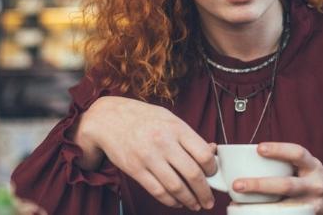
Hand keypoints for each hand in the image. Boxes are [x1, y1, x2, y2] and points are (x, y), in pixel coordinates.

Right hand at [78, 96, 216, 210]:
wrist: (109, 119)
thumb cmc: (143, 118)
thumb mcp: (169, 119)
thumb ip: (189, 136)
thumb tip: (212, 151)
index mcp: (176, 128)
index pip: (203, 154)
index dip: (212, 169)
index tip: (213, 175)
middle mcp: (164, 143)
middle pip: (192, 174)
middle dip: (205, 192)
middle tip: (209, 200)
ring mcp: (149, 157)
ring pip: (176, 187)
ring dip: (189, 200)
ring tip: (196, 205)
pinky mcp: (136, 170)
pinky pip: (158, 191)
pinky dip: (171, 201)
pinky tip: (177, 202)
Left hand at [232, 143, 322, 213]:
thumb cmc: (313, 181)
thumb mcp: (307, 167)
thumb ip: (287, 164)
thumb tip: (248, 160)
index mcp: (312, 166)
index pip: (298, 153)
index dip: (278, 150)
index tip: (258, 148)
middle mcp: (314, 184)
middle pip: (287, 185)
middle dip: (260, 185)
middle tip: (237, 184)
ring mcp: (311, 204)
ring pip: (284, 206)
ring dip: (259, 206)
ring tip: (237, 203)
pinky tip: (251, 214)